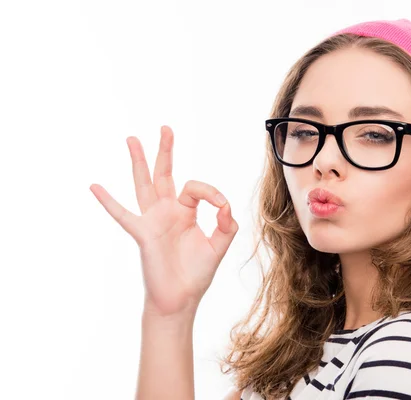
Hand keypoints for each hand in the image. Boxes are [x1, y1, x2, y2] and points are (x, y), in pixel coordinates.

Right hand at [90, 126, 238, 317]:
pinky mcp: (143, 233)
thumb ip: (226, 224)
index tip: (222, 207)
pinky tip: (94, 186)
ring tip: (132, 139)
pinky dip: (108, 201)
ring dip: (138, 162)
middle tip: (165, 128)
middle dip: (165, 151)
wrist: (180, 298)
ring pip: (144, 185)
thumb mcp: (219, 246)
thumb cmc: (196, 273)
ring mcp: (153, 220)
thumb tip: (225, 205)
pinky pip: (123, 215)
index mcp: (186, 212)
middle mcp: (168, 212)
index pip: (195, 188)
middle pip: (164, 174)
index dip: (211, 192)